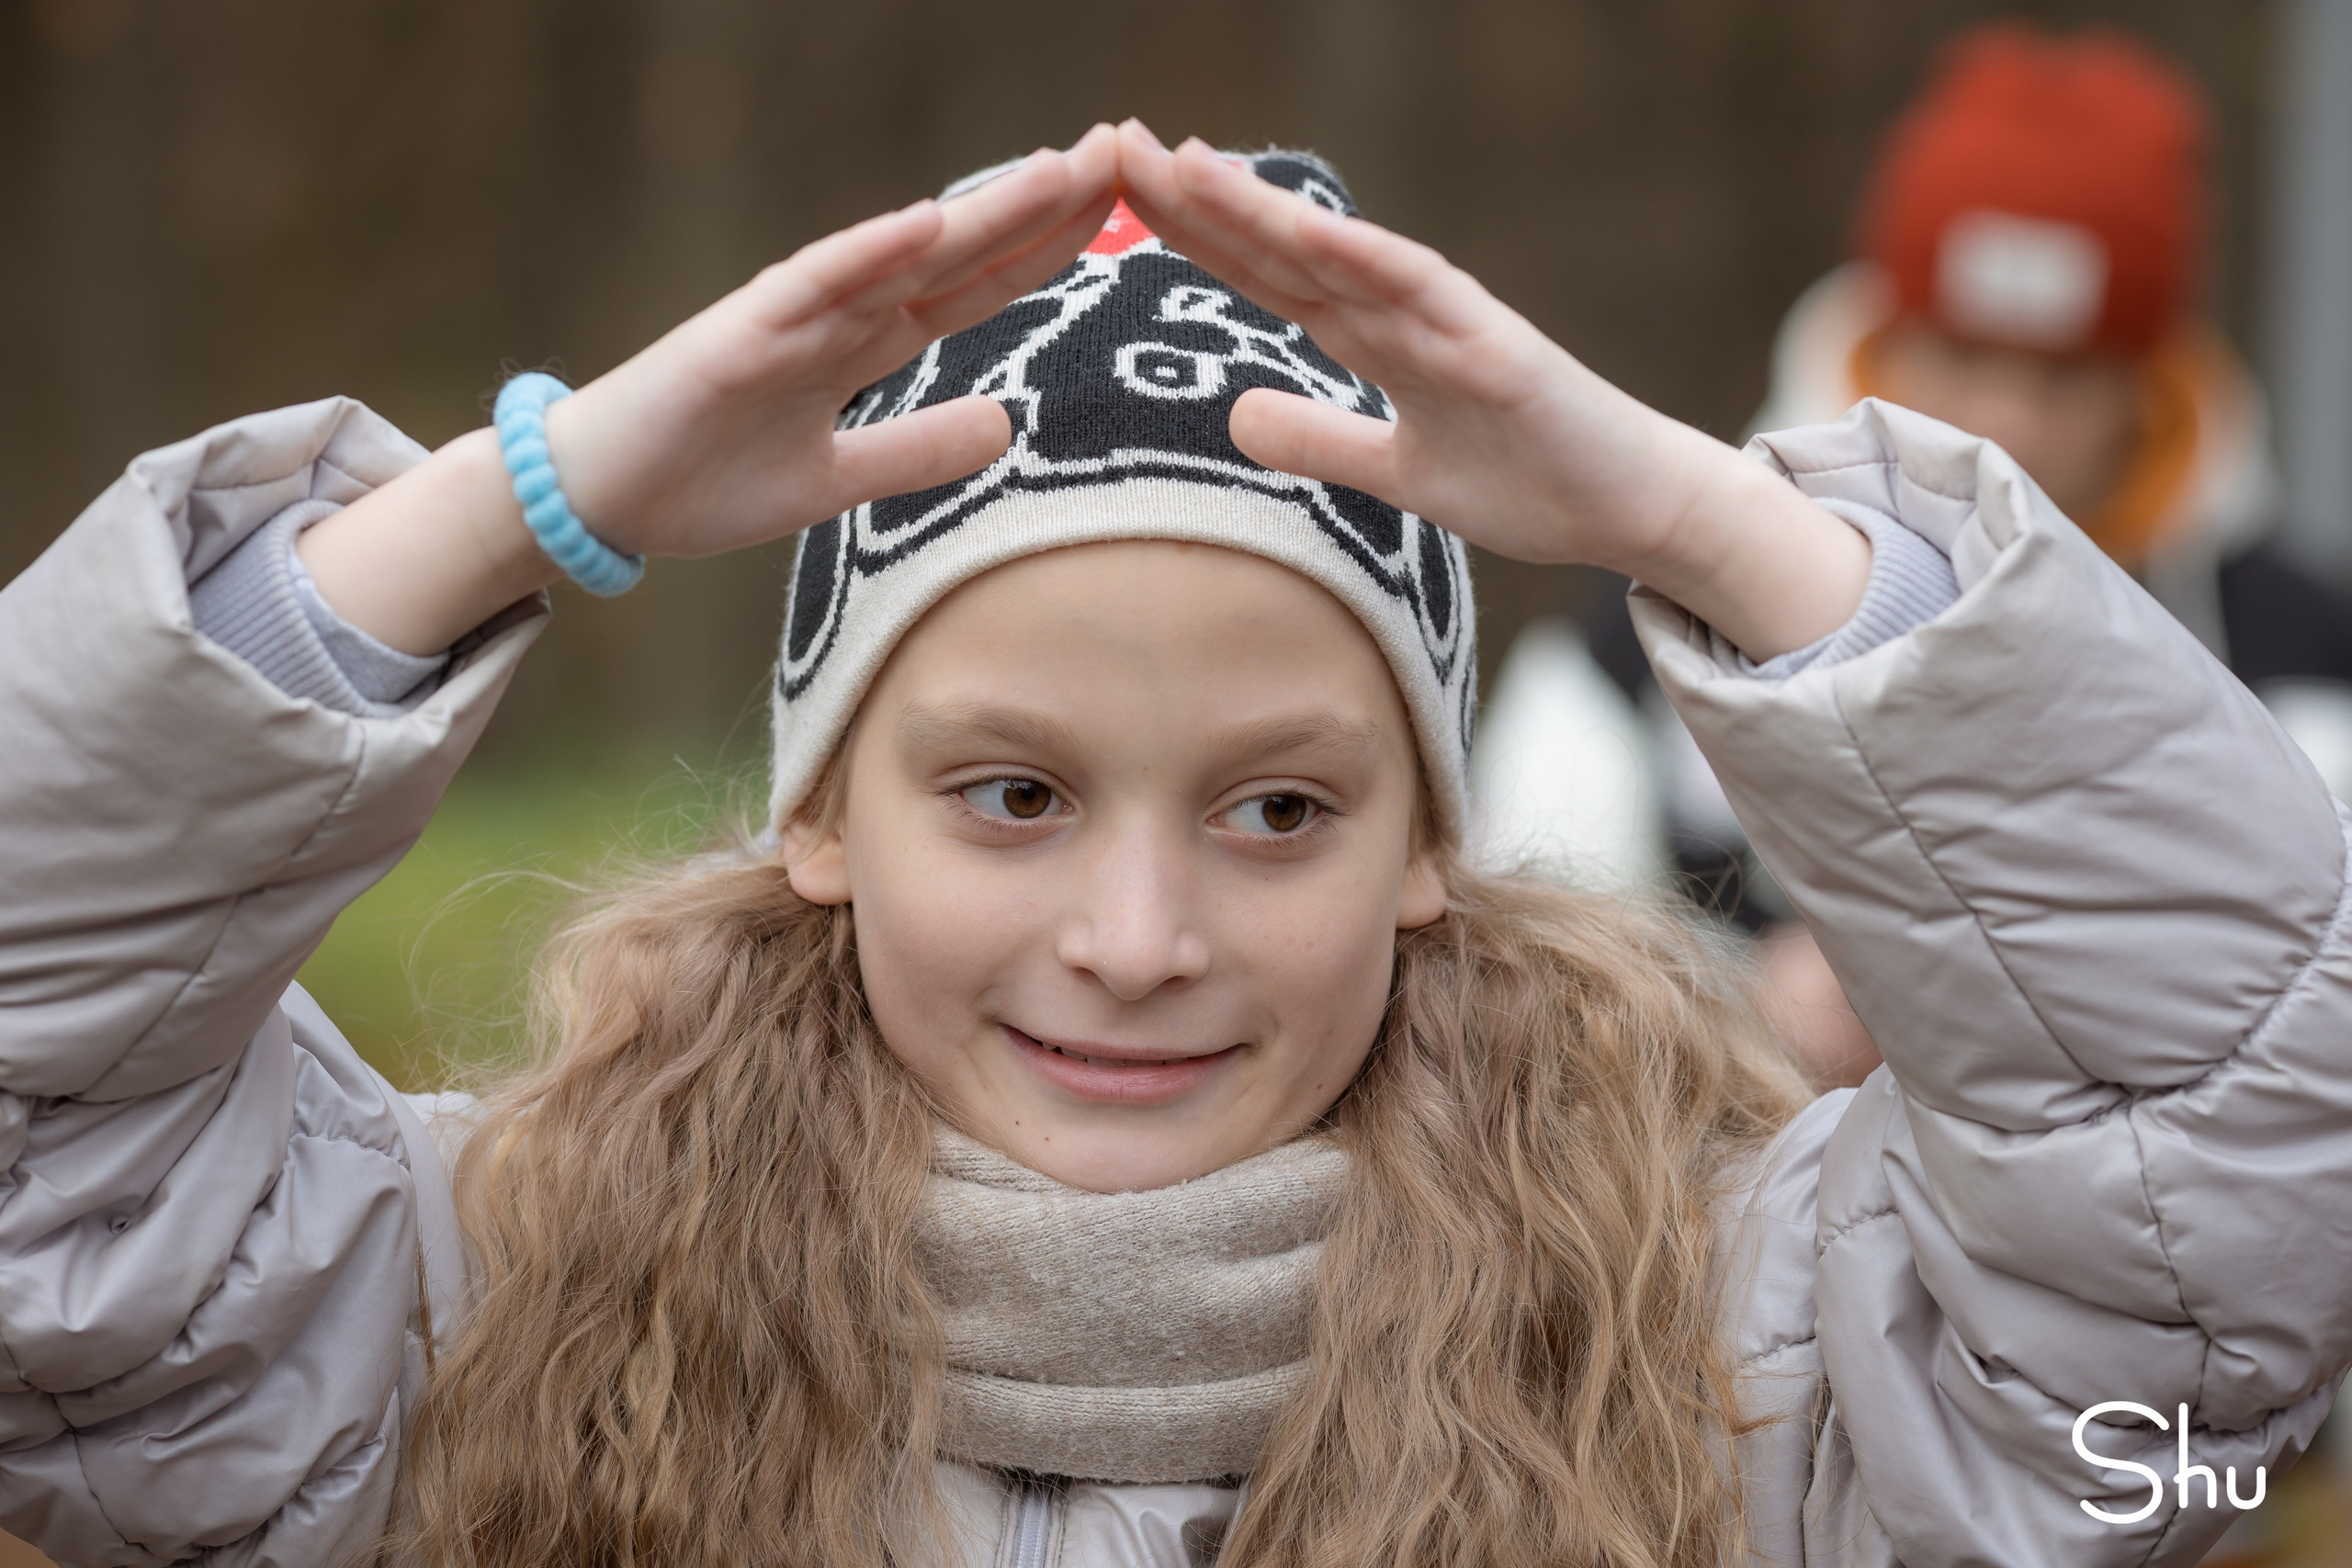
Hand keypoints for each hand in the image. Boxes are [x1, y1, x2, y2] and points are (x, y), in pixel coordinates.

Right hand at [300, 126, 1121, 653]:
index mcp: (867, 343)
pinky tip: (930, 225)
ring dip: (981, 209)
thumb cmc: (707, 480)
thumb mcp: (837, 484)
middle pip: (963, 249)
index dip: (1048, 247)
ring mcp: (793, 315)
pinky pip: (813, 285)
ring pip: (905, 250)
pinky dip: (870, 253)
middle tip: (1123, 148)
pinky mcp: (740, 334)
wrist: (603, 501)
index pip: (978, 284)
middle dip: (1042, 203)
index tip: (1123, 210)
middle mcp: (841, 312)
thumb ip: (916, 452)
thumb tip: (1007, 428)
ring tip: (1059, 169)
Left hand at [1112, 123, 1868, 660]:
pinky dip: (1364, 257)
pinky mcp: (1496, 348)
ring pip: (1339, 253)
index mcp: (1376, 337)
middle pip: (1282, 246)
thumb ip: (1322, 440)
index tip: (1120, 193)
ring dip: (1263, 208)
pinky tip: (1304, 226)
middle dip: (1200, 199)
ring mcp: (1450, 322)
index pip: (1266, 274)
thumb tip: (1238, 418)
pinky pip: (1423, 294)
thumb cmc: (1530, 482)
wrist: (1631, 511)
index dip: (1195, 233)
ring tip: (1185, 165)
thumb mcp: (1395, 476)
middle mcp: (1403, 312)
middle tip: (1118, 142)